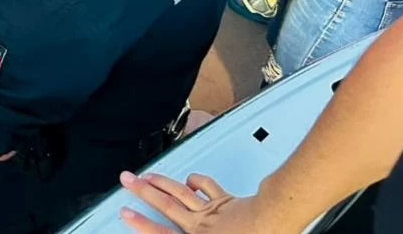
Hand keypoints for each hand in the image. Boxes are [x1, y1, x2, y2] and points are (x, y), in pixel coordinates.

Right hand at [119, 171, 263, 231]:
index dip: (142, 224)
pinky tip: (190, 179)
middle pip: (165, 205)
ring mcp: (212, 210)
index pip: (162, 233)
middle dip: (143, 192)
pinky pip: (206, 187)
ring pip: (180, 192)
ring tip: (147, 174)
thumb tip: (191, 232)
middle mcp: (201, 225)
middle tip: (128, 180)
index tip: (127, 214)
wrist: (276, 223)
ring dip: (162, 181)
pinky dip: (196, 181)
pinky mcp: (226, 201)